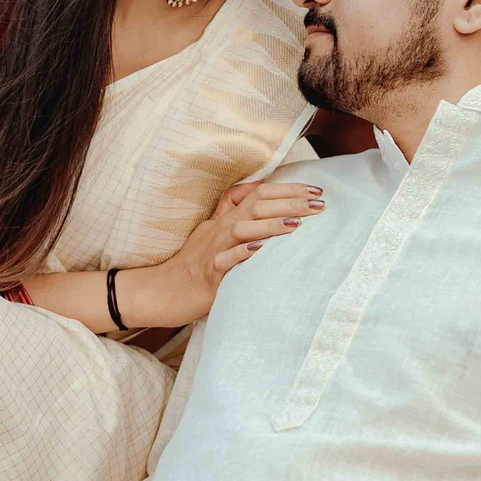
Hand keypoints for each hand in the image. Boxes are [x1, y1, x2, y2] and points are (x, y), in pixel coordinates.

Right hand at [121, 180, 323, 330]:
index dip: (287, 189)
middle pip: (255, 206)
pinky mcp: (208, 274)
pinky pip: (224, 261)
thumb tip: (255, 195)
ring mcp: (213, 251)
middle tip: (320, 202)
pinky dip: (241, 253)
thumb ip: (231, 213)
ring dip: (270, 224)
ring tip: (297, 221)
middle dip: (289, 201)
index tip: (316, 190)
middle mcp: (220, 230)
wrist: (160, 291)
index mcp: (225, 220)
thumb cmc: (191, 265)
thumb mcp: (212, 233)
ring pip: (241, 229)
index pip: (258, 194)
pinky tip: (260, 250)